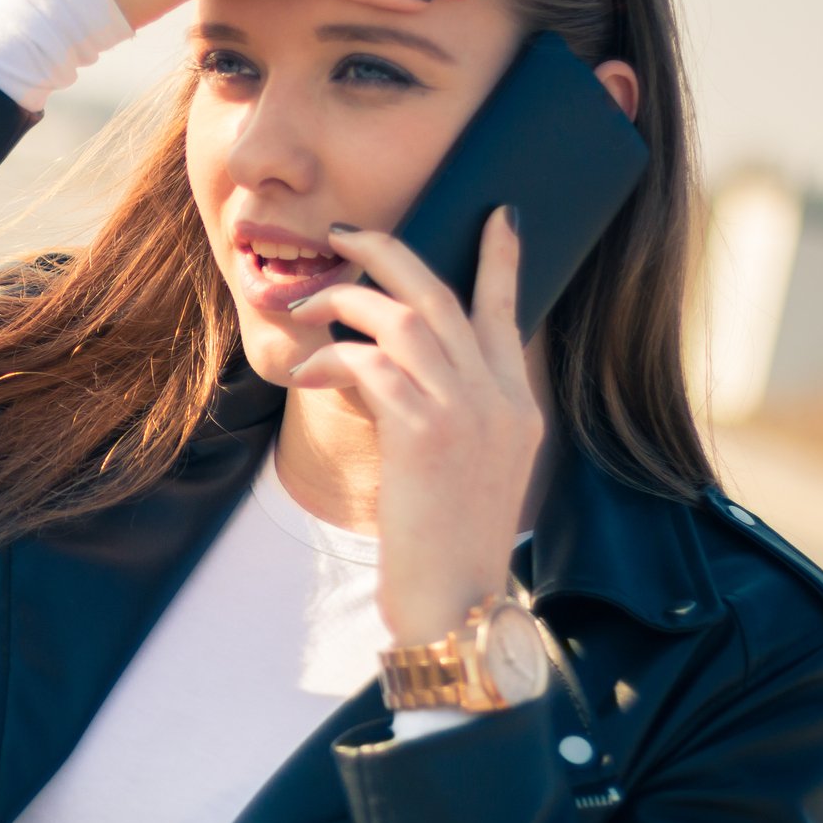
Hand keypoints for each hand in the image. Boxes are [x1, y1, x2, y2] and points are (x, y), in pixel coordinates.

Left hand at [281, 206, 544, 646]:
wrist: (455, 607)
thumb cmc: (447, 547)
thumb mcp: (470, 472)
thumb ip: (454, 415)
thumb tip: (400, 370)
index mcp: (520, 408)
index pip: (510, 314)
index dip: (499, 261)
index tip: (495, 215)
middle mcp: (502, 401)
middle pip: (443, 297)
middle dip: (390, 253)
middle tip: (345, 234)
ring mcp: (468, 414)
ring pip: (402, 319)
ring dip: (343, 302)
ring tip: (302, 308)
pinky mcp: (425, 434)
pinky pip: (368, 364)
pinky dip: (329, 357)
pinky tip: (304, 372)